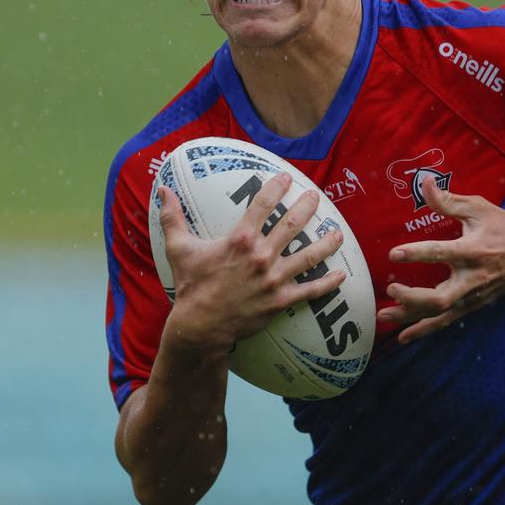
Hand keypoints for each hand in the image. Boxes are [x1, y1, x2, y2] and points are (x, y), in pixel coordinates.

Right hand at [158, 172, 345, 351]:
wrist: (200, 326)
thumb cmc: (191, 286)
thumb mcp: (180, 248)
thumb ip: (173, 217)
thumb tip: (162, 190)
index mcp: (240, 239)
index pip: (263, 204)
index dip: (277, 187)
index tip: (288, 178)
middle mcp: (261, 255)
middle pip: (292, 224)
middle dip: (307, 207)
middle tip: (316, 196)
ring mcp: (273, 279)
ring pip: (308, 255)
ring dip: (326, 243)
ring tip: (339, 233)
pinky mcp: (280, 301)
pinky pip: (310, 291)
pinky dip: (328, 283)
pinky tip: (341, 275)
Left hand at [378, 177, 504, 343]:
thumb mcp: (478, 208)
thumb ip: (448, 200)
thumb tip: (423, 183)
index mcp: (473, 250)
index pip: (442, 253)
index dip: (417, 253)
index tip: (394, 253)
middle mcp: (473, 278)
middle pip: (440, 298)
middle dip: (412, 298)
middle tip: (391, 290)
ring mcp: (474, 295)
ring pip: (440, 314)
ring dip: (411, 318)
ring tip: (384, 316)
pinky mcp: (474, 304)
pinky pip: (447, 321)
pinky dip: (425, 329)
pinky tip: (404, 336)